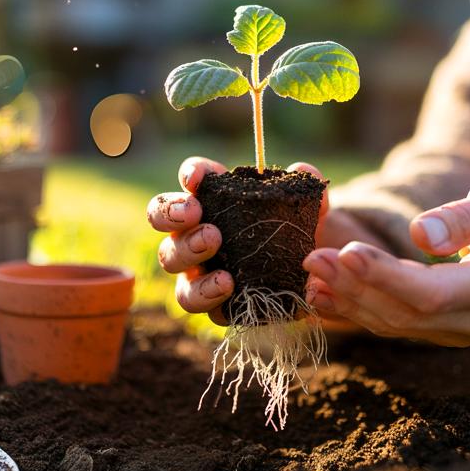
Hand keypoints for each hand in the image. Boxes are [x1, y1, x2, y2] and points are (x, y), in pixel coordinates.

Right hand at [147, 156, 331, 324]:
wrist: (309, 279)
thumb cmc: (296, 234)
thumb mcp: (307, 210)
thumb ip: (305, 188)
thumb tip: (302, 171)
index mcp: (217, 197)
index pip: (194, 177)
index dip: (191, 173)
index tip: (197, 178)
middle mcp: (195, 228)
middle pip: (161, 215)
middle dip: (172, 213)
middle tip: (197, 214)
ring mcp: (196, 265)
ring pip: (169, 257)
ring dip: (186, 250)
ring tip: (213, 245)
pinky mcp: (206, 299)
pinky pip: (192, 298)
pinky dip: (205, 292)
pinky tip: (227, 285)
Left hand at [301, 173, 469, 345]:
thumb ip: (468, 215)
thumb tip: (420, 235)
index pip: (437, 291)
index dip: (388, 277)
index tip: (347, 252)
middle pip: (410, 313)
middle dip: (358, 286)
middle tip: (315, 258)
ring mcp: (462, 334)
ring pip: (397, 324)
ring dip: (350, 299)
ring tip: (313, 271)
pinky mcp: (441, 334)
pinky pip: (394, 326)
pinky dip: (355, 310)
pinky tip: (322, 294)